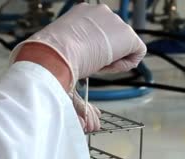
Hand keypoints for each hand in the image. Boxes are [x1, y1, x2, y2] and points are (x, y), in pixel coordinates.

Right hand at [10, 4, 145, 131]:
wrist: (53, 55)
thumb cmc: (47, 61)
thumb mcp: (60, 61)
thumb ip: (72, 75)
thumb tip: (85, 120)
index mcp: (79, 15)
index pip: (95, 34)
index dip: (92, 53)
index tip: (83, 62)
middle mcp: (97, 12)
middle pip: (111, 39)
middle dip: (103, 56)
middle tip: (87, 65)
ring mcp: (114, 21)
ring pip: (123, 47)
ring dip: (110, 61)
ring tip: (92, 64)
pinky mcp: (127, 34)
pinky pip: (136, 53)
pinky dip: (123, 65)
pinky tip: (105, 66)